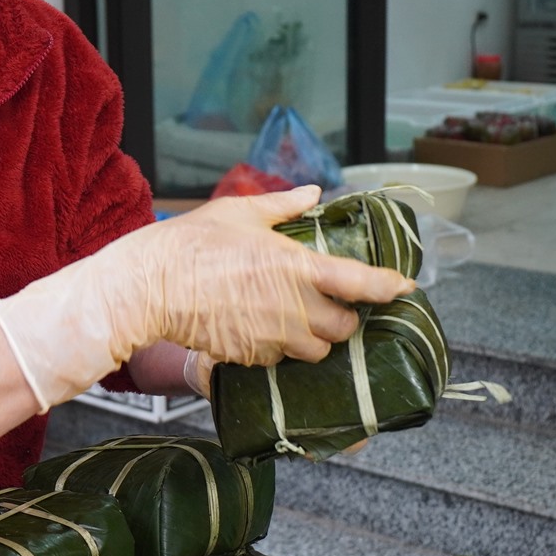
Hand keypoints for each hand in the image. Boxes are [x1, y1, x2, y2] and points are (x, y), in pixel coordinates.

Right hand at [0, 186, 414, 411]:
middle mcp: (295, 308)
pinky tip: (263, 331)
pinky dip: (280, 350)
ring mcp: (273, 338)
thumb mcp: (242, 212)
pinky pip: (280, 361)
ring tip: (298, 321)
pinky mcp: (250, 358)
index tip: (405, 288)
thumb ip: (285, 206)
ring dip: (316, 339)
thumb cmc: (194, 243)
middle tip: (330, 303)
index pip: (362, 283)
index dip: (389, 287)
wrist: (150, 286)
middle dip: (343, 319)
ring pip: (316, 351)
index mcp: (300, 268)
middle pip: (344, 328)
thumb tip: (313, 194)